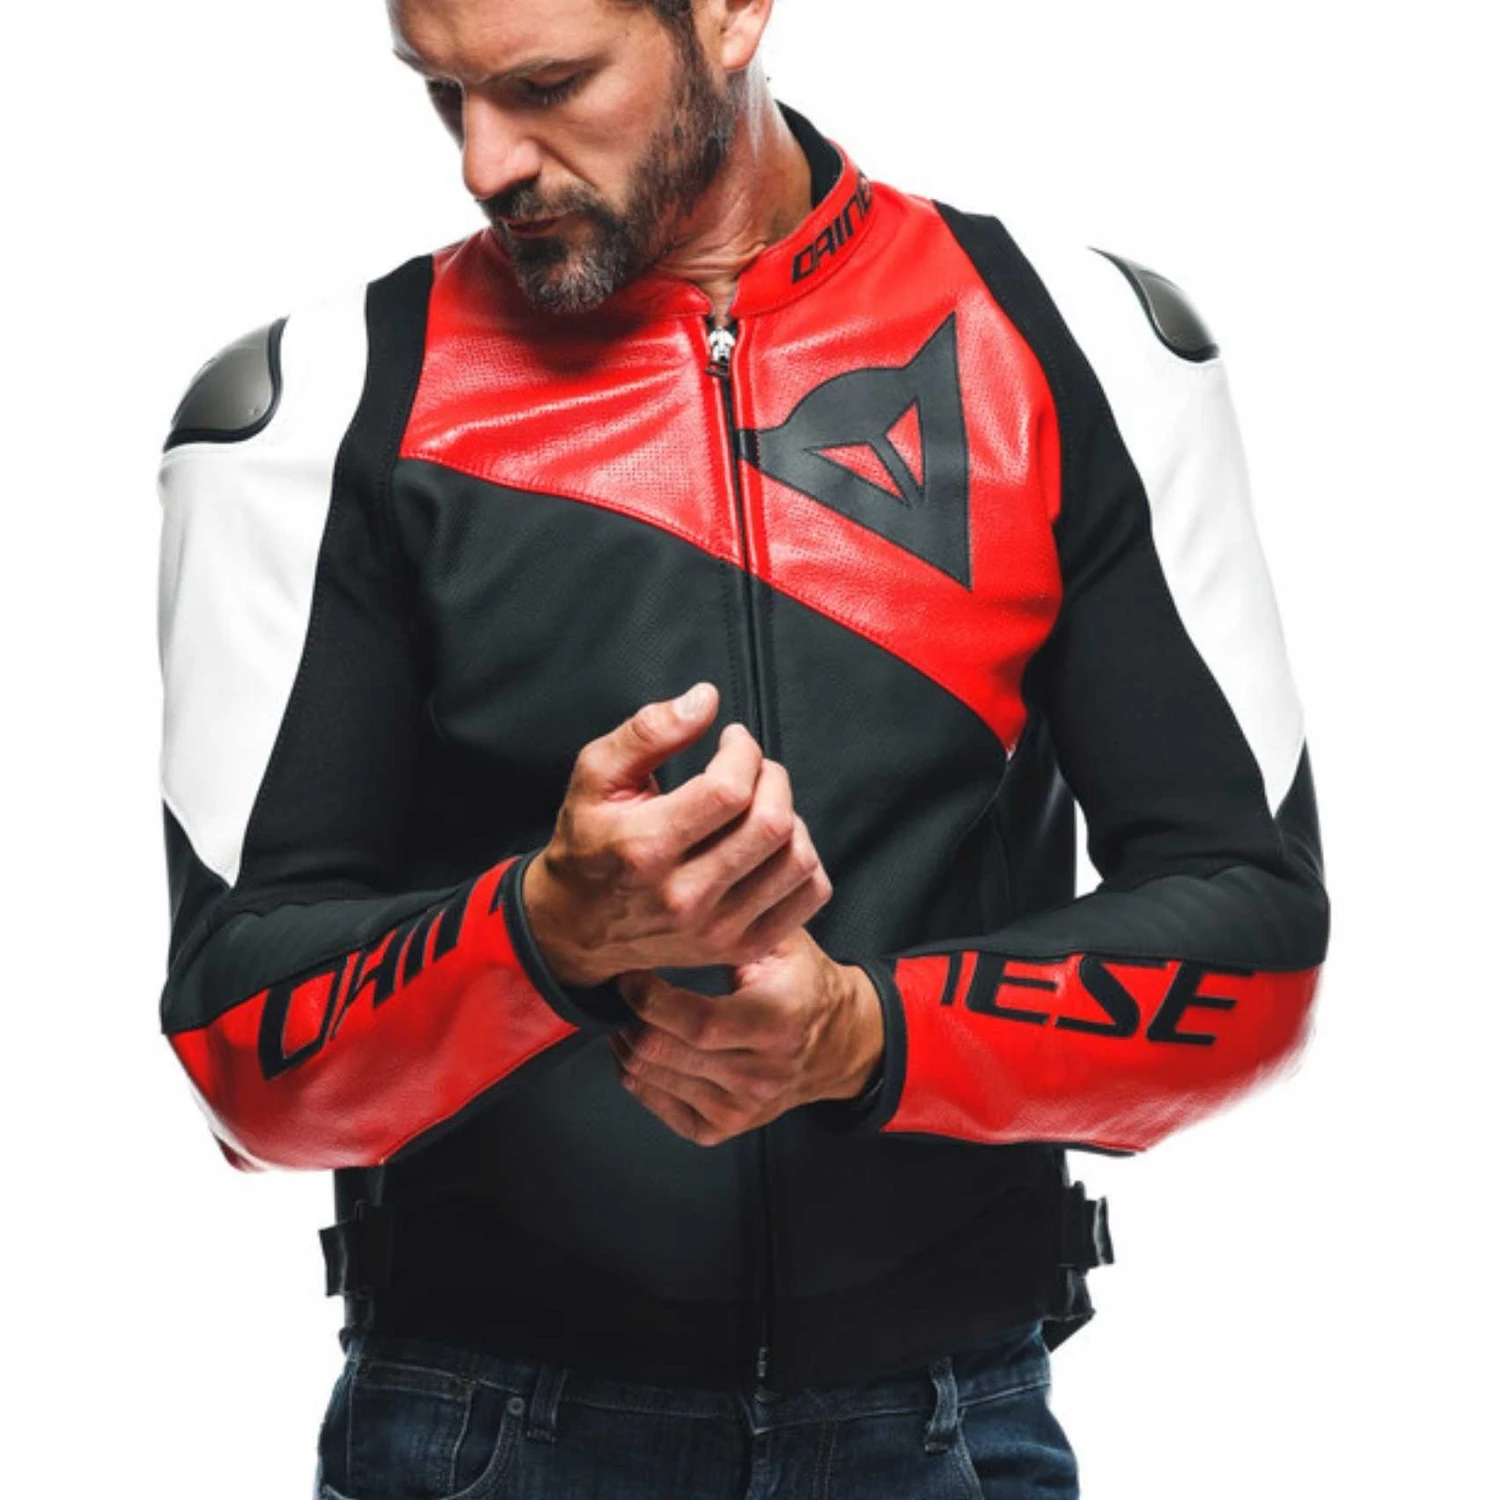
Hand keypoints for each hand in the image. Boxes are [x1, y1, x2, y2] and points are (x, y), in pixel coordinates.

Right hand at [523, 682, 831, 985]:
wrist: (576, 924)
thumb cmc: (589, 839)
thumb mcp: (596, 774)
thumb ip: (649, 730)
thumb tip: (706, 699)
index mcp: (646, 848)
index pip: (730, 791)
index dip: (744, 752)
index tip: (732, 741)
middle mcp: (685, 896)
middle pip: (771, 825)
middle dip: (772, 777)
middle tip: (751, 768)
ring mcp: (716, 928)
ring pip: (797, 860)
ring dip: (790, 816)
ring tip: (761, 805)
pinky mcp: (739, 946)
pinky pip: (808, 897)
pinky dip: (805, 861)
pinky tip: (773, 845)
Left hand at [605, 928, 885, 1146]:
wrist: (840, 1044)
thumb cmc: (802, 982)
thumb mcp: (784, 942)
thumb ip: (743, 917)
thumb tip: (691, 888)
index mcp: (776, 1021)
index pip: (695, 1021)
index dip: (647, 997)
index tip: (628, 970)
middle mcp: (759, 1074)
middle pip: (660, 1051)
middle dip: (625, 1015)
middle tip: (617, 988)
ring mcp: (740, 1108)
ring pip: (648, 1076)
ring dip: (622, 1039)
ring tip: (624, 1010)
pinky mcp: (722, 1128)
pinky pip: (653, 1100)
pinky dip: (634, 1070)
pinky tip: (638, 1040)